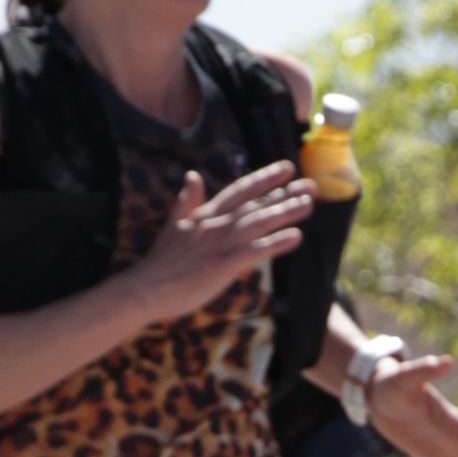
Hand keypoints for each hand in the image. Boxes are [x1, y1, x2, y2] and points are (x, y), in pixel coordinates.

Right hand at [128, 160, 311, 324]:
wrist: (147, 287)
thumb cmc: (161, 262)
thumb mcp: (174, 223)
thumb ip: (188, 200)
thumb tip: (192, 175)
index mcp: (206, 213)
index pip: (240, 190)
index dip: (265, 178)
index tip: (286, 169)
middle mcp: (217, 223)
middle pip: (256, 203)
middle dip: (284, 192)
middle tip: (310, 184)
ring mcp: (221, 242)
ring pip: (260, 221)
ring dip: (286, 212)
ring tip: (308, 204)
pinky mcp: (224, 263)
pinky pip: (256, 250)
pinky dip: (276, 243)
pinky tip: (296, 237)